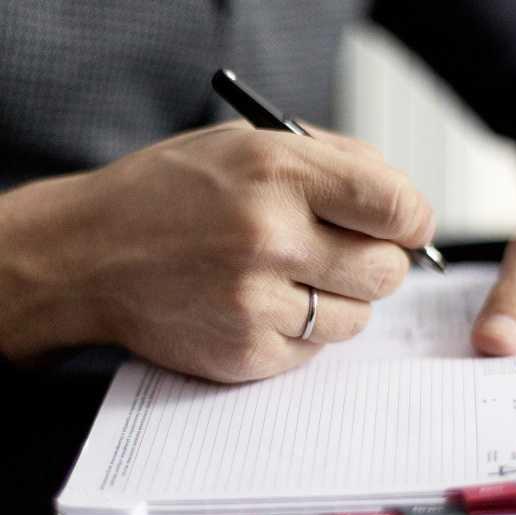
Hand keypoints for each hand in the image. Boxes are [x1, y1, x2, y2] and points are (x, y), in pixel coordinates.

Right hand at [0, 121, 432, 381]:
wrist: (91, 255)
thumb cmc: (172, 195)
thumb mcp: (248, 145)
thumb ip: (335, 163)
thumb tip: (403, 206)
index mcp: (276, 173)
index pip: (394, 206)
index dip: (412, 219)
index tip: (406, 226)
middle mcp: (269, 238)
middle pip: (388, 271)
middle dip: (381, 262)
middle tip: (348, 253)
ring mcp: (256, 303)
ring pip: (358, 318)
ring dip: (342, 300)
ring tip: (293, 279)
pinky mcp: (246, 354)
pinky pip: (317, 349)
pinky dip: (304, 330)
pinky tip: (264, 305)